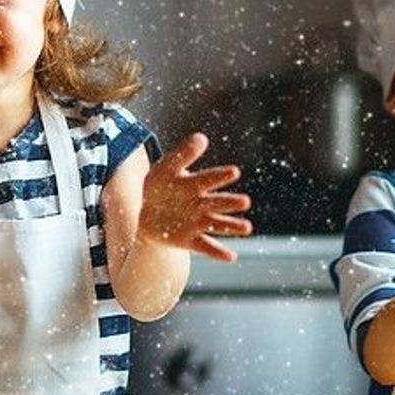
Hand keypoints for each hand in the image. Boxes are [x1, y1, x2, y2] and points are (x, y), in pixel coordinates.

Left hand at [139, 133, 252, 261]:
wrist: (147, 213)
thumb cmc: (160, 186)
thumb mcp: (165, 168)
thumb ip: (182, 154)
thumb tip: (202, 137)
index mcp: (195, 184)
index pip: (209, 179)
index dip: (220, 176)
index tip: (234, 171)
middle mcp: (201, 203)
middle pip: (217, 203)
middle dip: (230, 202)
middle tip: (245, 201)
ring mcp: (197, 223)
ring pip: (217, 224)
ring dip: (232, 226)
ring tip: (247, 228)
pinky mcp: (191, 240)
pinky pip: (206, 247)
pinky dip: (218, 252)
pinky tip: (231, 257)